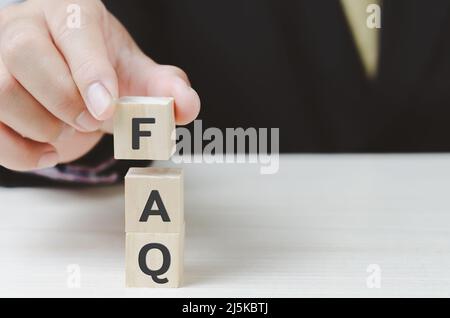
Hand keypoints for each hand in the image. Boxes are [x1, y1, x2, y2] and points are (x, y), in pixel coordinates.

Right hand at [0, 0, 199, 170]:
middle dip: (64, 101)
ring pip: (0, 91)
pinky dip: (21, 152)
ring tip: (69, 132)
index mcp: (70, 12)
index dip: (90, 70)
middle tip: (92, 122)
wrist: (62, 68)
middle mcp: (24, 26)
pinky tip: (48, 151)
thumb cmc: (98, 67)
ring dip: (43, 127)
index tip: (108, 109)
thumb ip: (162, 87)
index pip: (74, 28)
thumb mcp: (133, 71)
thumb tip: (186, 106)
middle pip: (25, 55)